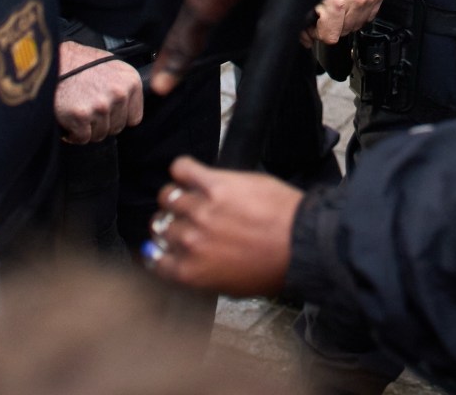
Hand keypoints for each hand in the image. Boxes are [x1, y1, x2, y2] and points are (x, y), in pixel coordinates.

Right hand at [54, 40, 143, 143]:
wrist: (48, 60)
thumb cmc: (76, 62)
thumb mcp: (108, 66)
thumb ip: (120, 86)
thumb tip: (126, 105)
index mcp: (129, 80)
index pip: (134, 117)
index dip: (117, 117)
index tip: (106, 112)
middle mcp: (119, 93)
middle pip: (116, 128)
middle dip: (101, 124)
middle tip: (86, 110)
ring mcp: (101, 105)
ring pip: (99, 135)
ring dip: (86, 128)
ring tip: (76, 110)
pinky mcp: (81, 116)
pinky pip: (81, 138)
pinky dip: (72, 133)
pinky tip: (67, 118)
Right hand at [145, 157, 302, 295]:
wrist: (301, 245)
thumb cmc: (274, 269)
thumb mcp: (232, 287)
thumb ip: (203, 274)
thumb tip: (190, 263)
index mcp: (190, 271)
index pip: (154, 258)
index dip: (157, 248)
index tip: (163, 243)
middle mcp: (189, 240)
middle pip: (162, 225)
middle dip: (171, 222)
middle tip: (185, 218)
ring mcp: (200, 211)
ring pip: (169, 197)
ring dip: (176, 196)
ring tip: (189, 195)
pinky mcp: (215, 184)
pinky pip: (183, 169)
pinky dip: (182, 169)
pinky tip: (189, 173)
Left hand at [310, 0, 386, 44]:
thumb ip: (304, 22)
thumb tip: (306, 37)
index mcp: (337, 1)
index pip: (331, 36)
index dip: (318, 33)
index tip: (314, 26)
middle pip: (344, 31)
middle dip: (332, 24)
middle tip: (323, 11)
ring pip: (359, 23)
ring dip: (347, 18)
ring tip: (336, 3)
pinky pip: (370, 12)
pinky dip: (360, 9)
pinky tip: (350, 0)